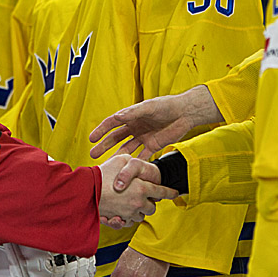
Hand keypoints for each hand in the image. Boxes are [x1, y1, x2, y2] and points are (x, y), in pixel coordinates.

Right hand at [90, 85, 220, 159]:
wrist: (185, 113)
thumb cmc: (167, 105)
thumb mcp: (149, 107)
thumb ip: (133, 112)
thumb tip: (117, 116)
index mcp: (132, 116)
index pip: (112, 123)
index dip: (101, 131)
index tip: (91, 139)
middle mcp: (135, 127)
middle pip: (116, 138)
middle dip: (105, 146)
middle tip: (94, 155)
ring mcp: (143, 137)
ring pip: (127, 149)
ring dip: (118, 156)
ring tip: (109, 165)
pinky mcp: (153, 145)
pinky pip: (142, 156)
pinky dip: (135, 163)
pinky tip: (128, 171)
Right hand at [97, 155, 169, 227]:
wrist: (86, 190)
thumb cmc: (102, 174)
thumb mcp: (121, 159)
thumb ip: (132, 162)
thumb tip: (136, 164)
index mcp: (142, 188)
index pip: (162, 192)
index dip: (170, 193)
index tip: (175, 193)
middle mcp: (139, 203)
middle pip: (153, 207)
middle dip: (150, 202)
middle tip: (143, 196)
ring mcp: (130, 213)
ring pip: (141, 215)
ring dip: (139, 210)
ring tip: (131, 202)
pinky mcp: (120, 220)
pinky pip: (129, 222)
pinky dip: (128, 217)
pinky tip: (122, 210)